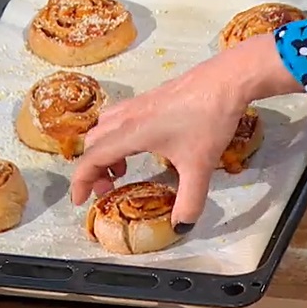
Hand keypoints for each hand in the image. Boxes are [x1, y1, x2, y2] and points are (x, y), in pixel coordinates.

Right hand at [69, 34, 302, 228]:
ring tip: (123, 170)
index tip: (79, 201)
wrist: (227, 80)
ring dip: (104, 150)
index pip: (92, 159)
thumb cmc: (210, 119)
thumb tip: (181, 227)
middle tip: (109, 189)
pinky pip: (120, 118)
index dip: (81, 182)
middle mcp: (128, 116)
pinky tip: (144, 146)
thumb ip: (190, 201)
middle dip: (93, 169)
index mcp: (131, 133)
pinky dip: (118, 136)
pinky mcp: (151, 98)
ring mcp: (138, 104)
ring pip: (104, 126)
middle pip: (93, 143)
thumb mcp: (200, 166)